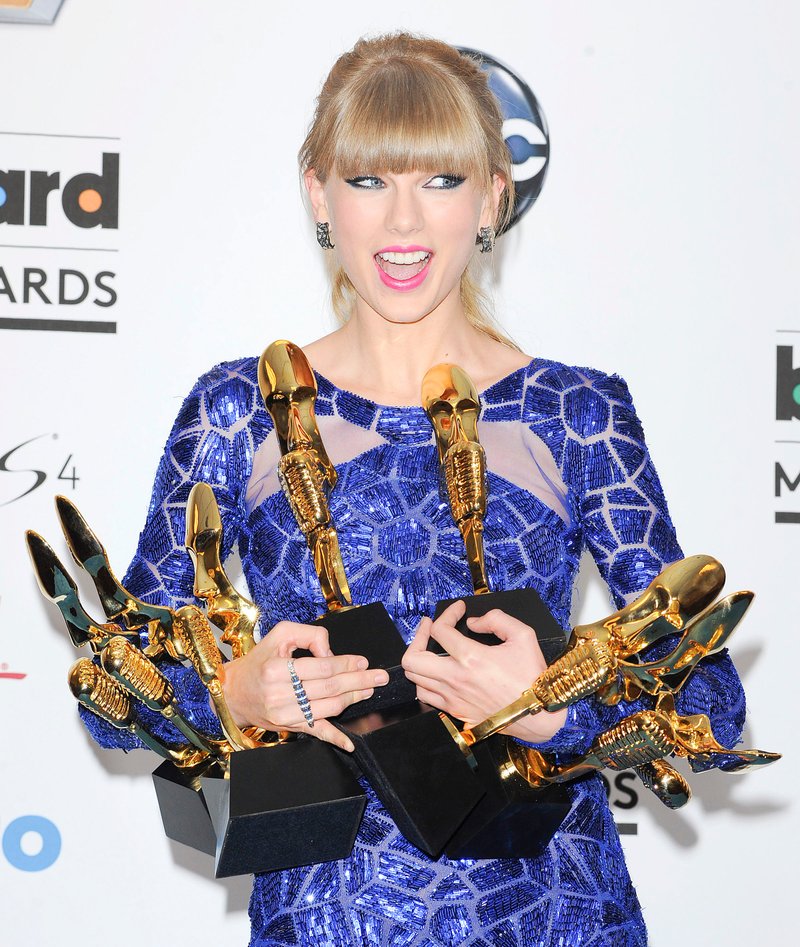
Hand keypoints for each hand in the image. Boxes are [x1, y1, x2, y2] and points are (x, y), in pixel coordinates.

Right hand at [221, 620, 388, 750]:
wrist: (234, 692)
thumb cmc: (259, 661)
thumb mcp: (280, 635)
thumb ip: (310, 635)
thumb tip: (332, 653)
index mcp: (277, 669)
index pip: (322, 667)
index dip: (347, 664)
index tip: (363, 662)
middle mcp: (279, 694)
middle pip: (329, 688)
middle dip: (358, 681)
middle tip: (379, 676)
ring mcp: (284, 714)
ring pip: (328, 708)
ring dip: (353, 699)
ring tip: (369, 689)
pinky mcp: (288, 727)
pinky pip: (315, 732)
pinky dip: (334, 739)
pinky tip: (349, 742)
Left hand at [402, 601, 566, 743]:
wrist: (538, 715)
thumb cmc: (532, 676)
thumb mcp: (523, 636)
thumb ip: (497, 619)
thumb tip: (473, 622)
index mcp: (471, 658)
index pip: (440, 630)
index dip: (446, 613)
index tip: (458, 610)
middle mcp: (456, 680)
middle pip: (412, 659)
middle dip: (417, 637)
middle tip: (429, 628)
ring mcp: (453, 699)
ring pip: (414, 679)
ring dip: (419, 660)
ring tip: (429, 649)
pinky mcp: (455, 712)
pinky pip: (426, 696)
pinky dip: (425, 681)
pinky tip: (437, 672)